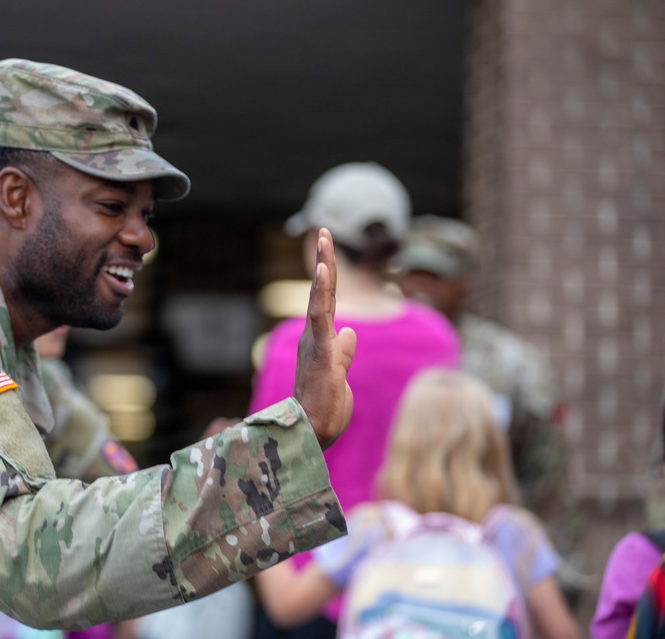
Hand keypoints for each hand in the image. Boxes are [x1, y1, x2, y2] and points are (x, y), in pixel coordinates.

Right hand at [293, 229, 356, 449]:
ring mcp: (316, 342)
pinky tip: (323, 270)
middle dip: (324, 258)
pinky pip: (320, 315)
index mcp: (321, 340)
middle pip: (323, 291)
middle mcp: (314, 336)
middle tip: (324, 229)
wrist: (312, 434)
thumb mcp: (340, 376)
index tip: (327, 248)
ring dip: (323, 267)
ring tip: (324, 239)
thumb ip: (345, 353)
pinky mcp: (320, 350)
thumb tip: (352, 333)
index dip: (329, 275)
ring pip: (321, 297)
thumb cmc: (323, 410)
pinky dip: (320, 290)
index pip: (328, 302)